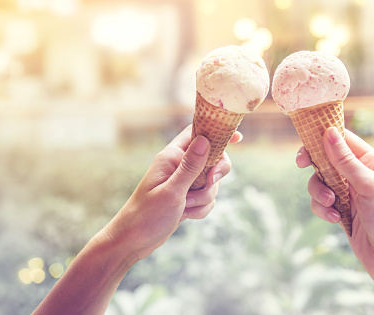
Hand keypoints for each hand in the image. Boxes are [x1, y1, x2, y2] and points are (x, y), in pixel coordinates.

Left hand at [100, 125, 240, 261]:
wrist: (134, 241)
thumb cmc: (147, 215)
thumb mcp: (172, 191)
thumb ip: (191, 166)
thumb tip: (206, 140)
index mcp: (172, 156)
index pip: (197, 133)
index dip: (218, 132)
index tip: (239, 138)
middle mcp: (178, 165)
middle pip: (212, 159)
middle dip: (214, 177)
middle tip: (208, 184)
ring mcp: (183, 182)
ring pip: (211, 183)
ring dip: (204, 198)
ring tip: (184, 207)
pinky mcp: (186, 196)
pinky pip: (206, 198)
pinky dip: (200, 208)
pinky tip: (185, 216)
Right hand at [297, 127, 373, 284]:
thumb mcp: (369, 187)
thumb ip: (346, 161)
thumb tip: (329, 132)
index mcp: (372, 162)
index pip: (344, 139)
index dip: (323, 137)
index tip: (307, 142)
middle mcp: (359, 174)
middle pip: (326, 158)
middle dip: (314, 165)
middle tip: (301, 164)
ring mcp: (349, 193)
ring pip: (320, 181)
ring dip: (319, 191)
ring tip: (330, 205)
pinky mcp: (341, 211)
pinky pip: (321, 202)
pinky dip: (323, 209)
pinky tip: (336, 219)